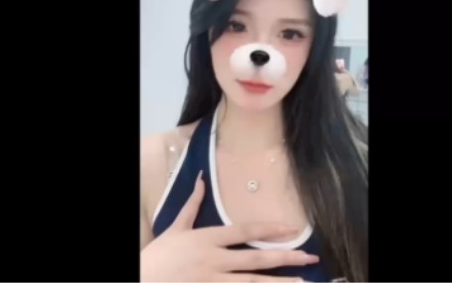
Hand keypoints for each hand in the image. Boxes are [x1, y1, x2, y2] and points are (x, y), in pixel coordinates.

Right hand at [141, 171, 318, 281]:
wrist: (142, 280)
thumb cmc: (158, 256)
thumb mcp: (175, 228)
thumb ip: (192, 205)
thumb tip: (201, 179)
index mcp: (207, 239)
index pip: (245, 232)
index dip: (270, 230)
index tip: (292, 230)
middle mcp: (214, 260)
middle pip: (256, 259)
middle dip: (285, 258)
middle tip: (309, 258)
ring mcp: (213, 281)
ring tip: (302, 282)